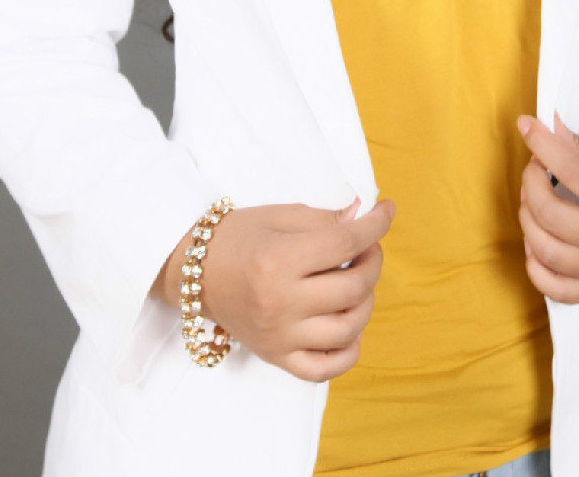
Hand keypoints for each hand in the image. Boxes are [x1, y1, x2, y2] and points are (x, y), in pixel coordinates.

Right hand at [154, 196, 395, 382]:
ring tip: (356, 282)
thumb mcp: (278, 216)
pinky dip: (348, 351)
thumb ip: (324, 219)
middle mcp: (281, 303)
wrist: (192, 272)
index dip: (376, 224)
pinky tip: (348, 327)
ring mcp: (280, 336)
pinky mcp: (276, 356)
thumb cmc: (235, 237)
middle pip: (353, 287)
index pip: (346, 243)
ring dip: (366, 301)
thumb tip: (364, 216)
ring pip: (348, 329)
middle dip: (373, 260)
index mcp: (280, 261)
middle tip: (368, 246)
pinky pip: (325, 369)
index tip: (386, 211)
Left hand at [515, 111, 578, 304]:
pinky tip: (538, 237)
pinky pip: (552, 288)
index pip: (570, 171)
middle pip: (549, 213)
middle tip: (536, 165)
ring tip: (535, 196)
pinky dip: (534, 264)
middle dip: (531, 180)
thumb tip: (541, 128)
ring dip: (527, 215)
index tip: (527, 126)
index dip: (542, 144)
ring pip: (543, 248)